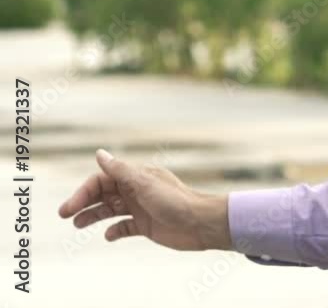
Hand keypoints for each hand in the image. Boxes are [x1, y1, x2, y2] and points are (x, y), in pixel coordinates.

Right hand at [58, 149, 231, 251]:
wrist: (201, 224)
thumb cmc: (175, 201)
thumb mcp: (144, 184)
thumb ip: (120, 170)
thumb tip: (99, 153)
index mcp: (136, 177)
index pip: (102, 180)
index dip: (84, 191)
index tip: (71, 206)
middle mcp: (136, 191)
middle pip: (103, 194)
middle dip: (84, 202)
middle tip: (65, 214)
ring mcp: (141, 208)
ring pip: (110, 210)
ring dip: (93, 216)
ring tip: (78, 225)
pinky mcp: (146, 225)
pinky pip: (124, 227)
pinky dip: (114, 231)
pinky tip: (109, 235)